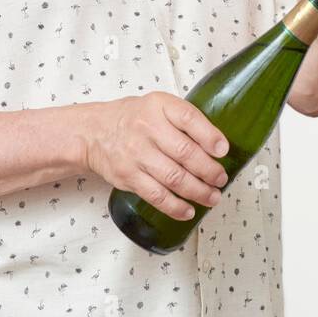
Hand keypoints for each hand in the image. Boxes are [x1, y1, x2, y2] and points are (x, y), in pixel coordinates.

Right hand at [84, 92, 231, 219]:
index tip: (223, 150)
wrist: (93, 132)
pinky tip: (188, 211)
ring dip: (198, 191)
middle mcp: (147, 128)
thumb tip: (216, 145)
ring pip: (173, 178)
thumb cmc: (133, 119)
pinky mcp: (128, 177)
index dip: (209, 136)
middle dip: (209, 170)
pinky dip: (175, 207)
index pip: (188, 118)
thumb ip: (184, 119)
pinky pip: (156, 196)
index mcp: (158, 106)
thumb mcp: (158, 105)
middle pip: (184, 153)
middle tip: (221, 179)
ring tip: (212, 197)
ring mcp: (136, 154)